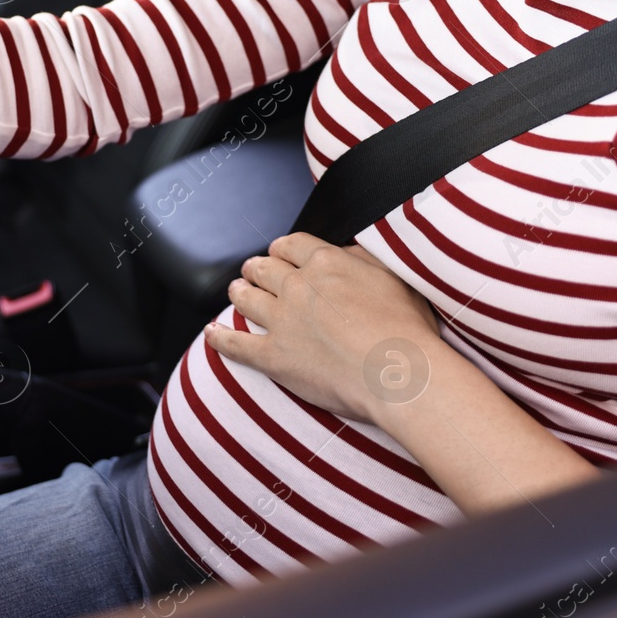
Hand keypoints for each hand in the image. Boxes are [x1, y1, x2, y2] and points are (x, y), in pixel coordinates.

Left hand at [207, 232, 440, 423]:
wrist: (397, 372)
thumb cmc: (405, 328)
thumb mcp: (394, 276)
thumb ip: (363, 259)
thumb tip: (345, 252)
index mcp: (326, 263)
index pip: (291, 245)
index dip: (282, 249)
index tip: (280, 253)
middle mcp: (298, 286)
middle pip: (266, 269)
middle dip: (257, 268)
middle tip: (254, 271)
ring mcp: (282, 321)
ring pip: (247, 298)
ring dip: (239, 292)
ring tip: (236, 291)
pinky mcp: (272, 356)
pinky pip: (235, 344)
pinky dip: (220, 338)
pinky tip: (212, 334)